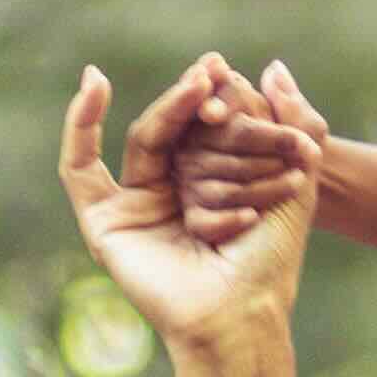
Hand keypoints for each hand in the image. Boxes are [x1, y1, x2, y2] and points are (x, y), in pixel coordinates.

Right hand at [62, 55, 315, 353]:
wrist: (241, 310)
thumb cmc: (272, 257)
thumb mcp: (297, 178)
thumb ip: (294, 122)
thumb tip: (273, 66)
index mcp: (211, 183)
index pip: (206, 124)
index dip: (214, 94)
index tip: (226, 68)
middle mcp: (172, 191)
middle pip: (174, 128)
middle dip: (194, 97)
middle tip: (213, 68)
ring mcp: (136, 205)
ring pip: (144, 138)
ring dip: (169, 108)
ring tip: (200, 84)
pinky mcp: (104, 222)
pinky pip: (78, 167)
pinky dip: (79, 124)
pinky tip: (93, 83)